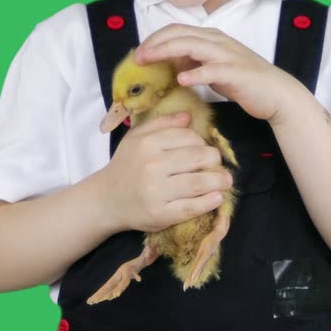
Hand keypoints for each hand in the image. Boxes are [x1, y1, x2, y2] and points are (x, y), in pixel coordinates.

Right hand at [97, 110, 234, 233]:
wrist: (105, 200)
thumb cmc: (125, 166)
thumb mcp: (136, 138)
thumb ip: (162, 123)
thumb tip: (189, 115)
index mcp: (148, 144)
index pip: (189, 137)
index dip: (203, 143)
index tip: (206, 150)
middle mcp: (152, 166)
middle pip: (199, 158)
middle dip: (215, 161)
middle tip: (218, 166)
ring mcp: (156, 192)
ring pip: (199, 182)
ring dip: (219, 181)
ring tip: (225, 181)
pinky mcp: (160, 214)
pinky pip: (192, 207)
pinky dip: (209, 202)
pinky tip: (216, 198)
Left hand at [135, 24, 310, 124]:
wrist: (277, 93)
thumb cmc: (244, 82)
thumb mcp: (213, 68)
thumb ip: (194, 62)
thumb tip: (171, 62)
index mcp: (211, 38)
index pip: (177, 30)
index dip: (155, 39)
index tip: (139, 53)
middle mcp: (218, 41)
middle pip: (180, 34)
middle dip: (155, 43)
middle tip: (138, 57)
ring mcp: (228, 55)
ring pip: (192, 46)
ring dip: (167, 52)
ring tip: (149, 61)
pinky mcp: (237, 72)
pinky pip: (213, 70)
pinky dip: (196, 73)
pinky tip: (182, 80)